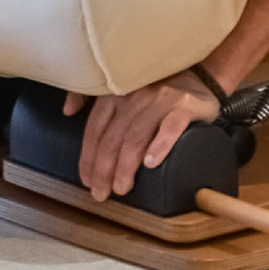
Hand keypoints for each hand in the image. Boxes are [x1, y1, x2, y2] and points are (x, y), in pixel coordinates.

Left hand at [62, 72, 221, 202]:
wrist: (201, 77)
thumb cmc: (158, 87)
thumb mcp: (123, 86)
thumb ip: (93, 97)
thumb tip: (67, 111)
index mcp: (117, 91)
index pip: (96, 127)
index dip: (88, 156)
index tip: (86, 180)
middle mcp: (135, 93)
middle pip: (113, 136)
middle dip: (103, 168)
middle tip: (101, 193)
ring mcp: (161, 99)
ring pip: (136, 135)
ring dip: (126, 165)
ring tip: (122, 187)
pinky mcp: (185, 105)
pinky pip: (170, 126)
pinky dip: (159, 145)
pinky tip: (151, 163)